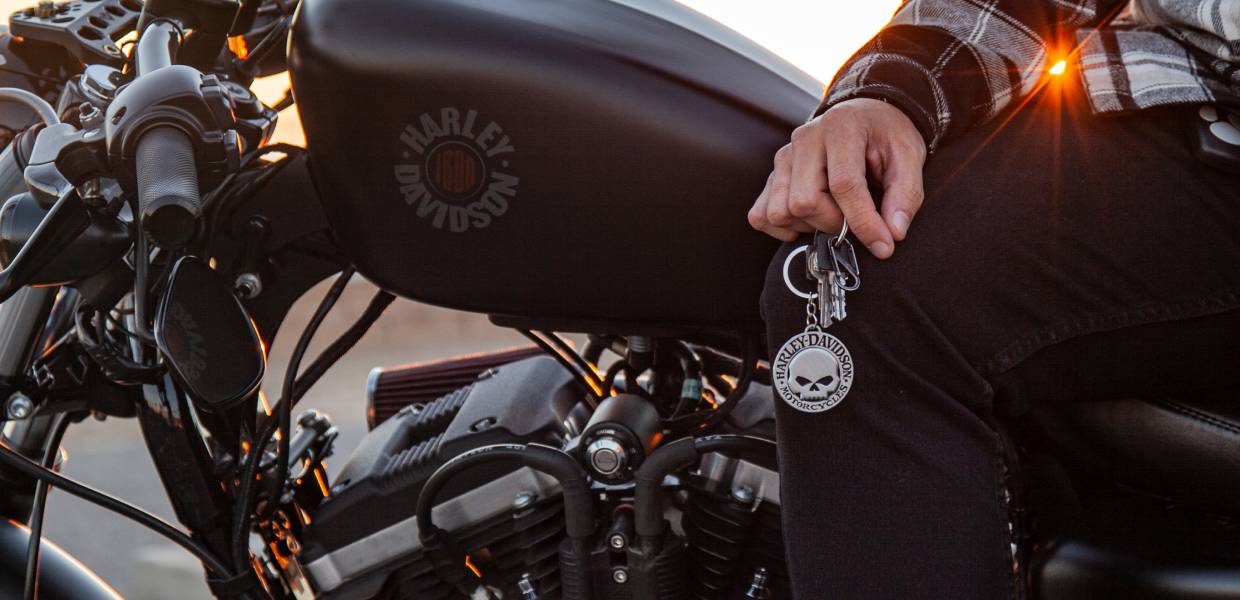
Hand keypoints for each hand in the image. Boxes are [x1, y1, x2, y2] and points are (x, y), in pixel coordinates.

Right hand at [747, 98, 926, 258]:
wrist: (864, 116)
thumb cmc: (885, 135)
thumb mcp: (909, 156)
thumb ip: (905, 194)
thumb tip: (893, 233)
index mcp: (840, 128)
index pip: (843, 185)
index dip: (864, 222)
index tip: (883, 245)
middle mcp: (805, 140)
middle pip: (804, 202)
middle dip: (834, 223)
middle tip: (854, 218)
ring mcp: (784, 157)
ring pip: (780, 212)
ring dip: (809, 225)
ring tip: (832, 214)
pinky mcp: (773, 174)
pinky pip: (760, 215)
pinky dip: (782, 227)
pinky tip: (808, 220)